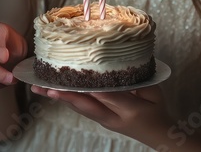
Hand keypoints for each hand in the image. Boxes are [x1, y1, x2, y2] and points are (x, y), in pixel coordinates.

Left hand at [31, 84, 169, 142]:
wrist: (159, 135)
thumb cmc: (157, 110)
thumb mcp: (153, 93)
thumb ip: (138, 81)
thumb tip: (120, 65)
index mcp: (130, 109)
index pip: (108, 97)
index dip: (90, 88)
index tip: (75, 79)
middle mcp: (113, 117)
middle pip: (86, 106)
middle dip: (65, 96)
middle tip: (46, 87)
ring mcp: (105, 120)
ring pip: (80, 108)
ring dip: (60, 98)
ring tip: (41, 89)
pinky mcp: (100, 118)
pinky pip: (82, 108)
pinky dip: (68, 99)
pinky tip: (54, 91)